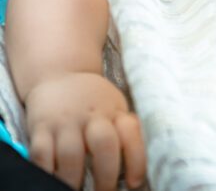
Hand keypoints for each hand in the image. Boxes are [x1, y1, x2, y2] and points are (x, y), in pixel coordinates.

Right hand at [25, 72, 145, 190]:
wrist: (61, 74)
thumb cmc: (94, 100)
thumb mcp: (115, 107)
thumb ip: (123, 131)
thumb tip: (133, 170)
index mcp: (115, 111)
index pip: (131, 133)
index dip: (137, 159)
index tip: (134, 183)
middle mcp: (92, 115)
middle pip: (104, 144)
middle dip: (105, 175)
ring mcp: (66, 121)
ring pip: (71, 154)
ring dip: (73, 180)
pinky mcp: (41, 127)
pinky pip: (41, 155)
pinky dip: (45, 173)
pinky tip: (52, 181)